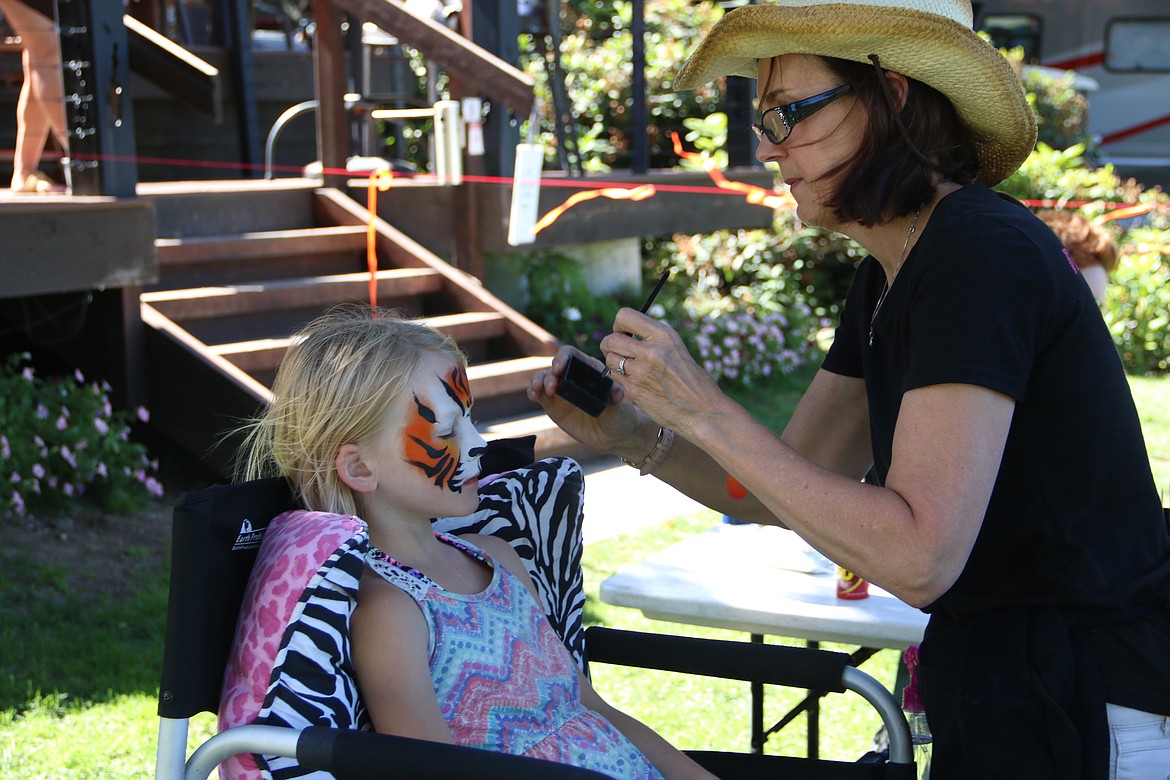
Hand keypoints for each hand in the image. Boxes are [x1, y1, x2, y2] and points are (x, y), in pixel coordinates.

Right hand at [527, 346, 640, 454]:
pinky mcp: (554, 406)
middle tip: (552, 388)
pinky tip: (534, 396)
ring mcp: (562, 391)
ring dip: (537, 381)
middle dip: (549, 374)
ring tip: (538, 390)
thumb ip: (615, 399)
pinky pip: (539, 395)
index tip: (559, 368)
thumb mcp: (620, 406)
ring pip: (543, 378)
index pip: (571, 355)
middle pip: (554, 366)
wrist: (613, 437)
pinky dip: (533, 392)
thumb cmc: (620, 416)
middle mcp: (572, 377)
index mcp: (588, 370)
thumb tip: (616, 392)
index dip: (562, 357)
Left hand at [600, 308, 725, 437]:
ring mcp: (640, 372)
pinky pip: (615, 378)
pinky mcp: (634, 391)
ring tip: (630, 367)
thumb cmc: (692, 380)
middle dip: (610, 345)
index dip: (619, 325)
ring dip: (614, 362)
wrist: (703, 411)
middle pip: (611, 340)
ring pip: (609, 359)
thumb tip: (624, 333)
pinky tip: (636, 382)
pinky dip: (621, 378)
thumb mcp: (676, 348)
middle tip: (620, 351)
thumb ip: (651, 339)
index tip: (624, 333)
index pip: (624, 316)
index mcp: (663, 335)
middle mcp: (650, 351)